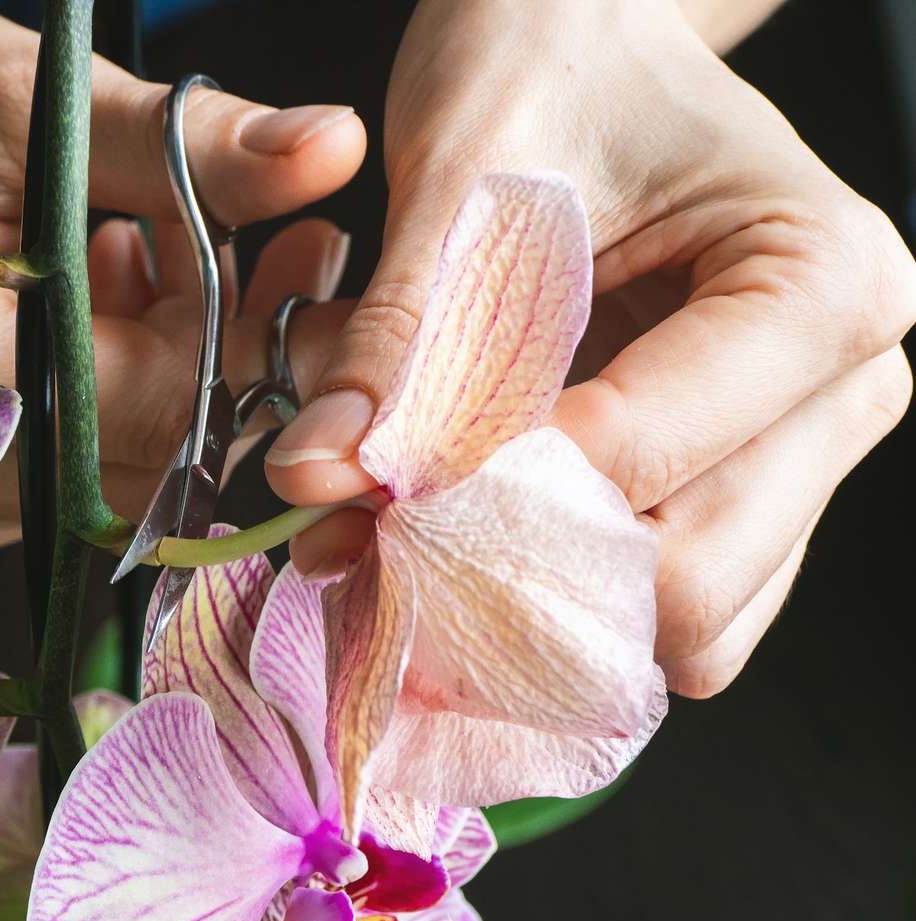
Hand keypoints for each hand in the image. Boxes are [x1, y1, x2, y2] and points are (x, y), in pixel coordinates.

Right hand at [0, 0, 362, 572]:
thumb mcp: (18, 96)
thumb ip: (176, 146)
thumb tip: (329, 152)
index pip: (136, 401)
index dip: (245, 341)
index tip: (303, 260)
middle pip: (137, 456)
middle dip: (216, 354)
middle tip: (258, 242)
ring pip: (115, 471)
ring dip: (166, 367)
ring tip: (145, 243)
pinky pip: (72, 473)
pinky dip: (115, 392)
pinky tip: (95, 296)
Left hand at [266, 0, 914, 696]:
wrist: (580, 43)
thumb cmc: (550, 66)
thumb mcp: (465, 175)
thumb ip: (403, 333)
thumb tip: (319, 475)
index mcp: (822, 282)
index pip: (644, 457)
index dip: (486, 490)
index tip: (367, 483)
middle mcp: (842, 388)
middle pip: (688, 578)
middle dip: (510, 569)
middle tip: (373, 521)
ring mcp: (797, 457)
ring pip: (682, 622)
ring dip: (526, 602)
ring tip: (410, 522)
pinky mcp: (737, 496)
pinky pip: (656, 608)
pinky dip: (553, 602)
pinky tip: (460, 537)